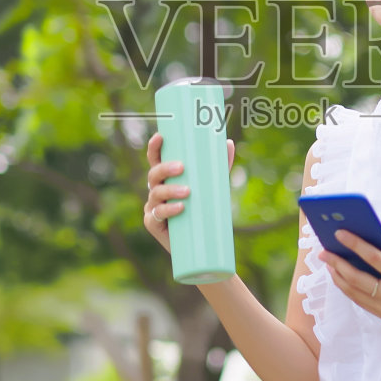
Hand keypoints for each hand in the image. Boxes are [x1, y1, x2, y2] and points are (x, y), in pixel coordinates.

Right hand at [142, 132, 234, 252]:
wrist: (201, 244)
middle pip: (153, 174)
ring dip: (170, 190)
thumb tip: (228, 143)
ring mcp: (152, 207)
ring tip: (187, 191)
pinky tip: (180, 208)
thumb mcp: (212, 186)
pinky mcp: (152, 224)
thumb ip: (219, 166)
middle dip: (165, 169)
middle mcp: (156, 190)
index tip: (160, 136)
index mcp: (165, 179)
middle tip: (181, 167)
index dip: (154, 147)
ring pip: (156, 193)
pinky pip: (157, 214)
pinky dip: (168, 210)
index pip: (155, 159)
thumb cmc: (203, 210)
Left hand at [319, 225, 380, 332]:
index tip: (340, 234)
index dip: (354, 244)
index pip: (373, 258)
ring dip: (339, 278)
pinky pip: (361, 303)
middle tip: (324, 251)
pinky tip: (343, 280)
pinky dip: (349, 290)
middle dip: (337, 263)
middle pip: (357, 278)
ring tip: (329, 265)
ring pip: (355, 293)